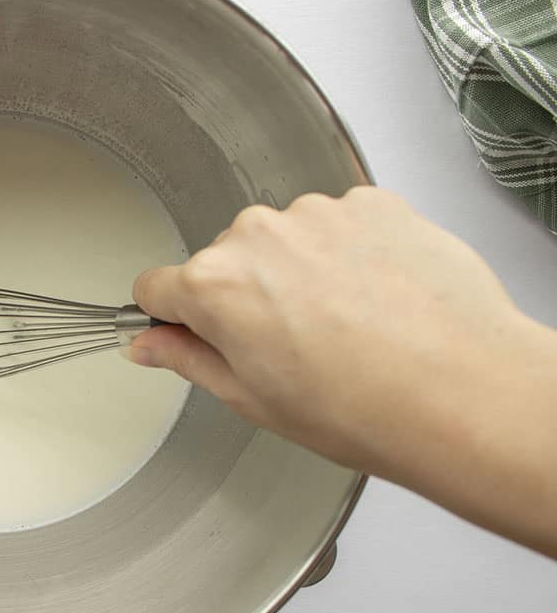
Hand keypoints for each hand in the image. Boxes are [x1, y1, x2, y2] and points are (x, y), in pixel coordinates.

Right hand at [129, 187, 556, 556]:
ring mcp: (318, 214)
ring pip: (283, 239)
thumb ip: (189, 359)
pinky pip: (339, 224)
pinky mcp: (371, 204)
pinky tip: (375, 299)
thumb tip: (150, 344)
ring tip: (344, 324)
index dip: (173, 316)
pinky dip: (349, 253)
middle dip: (245, 294)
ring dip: (299, 270)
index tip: (196, 332)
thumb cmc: (361, 408)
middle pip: (224, 260)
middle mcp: (257, 235)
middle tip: (290, 344)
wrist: (461, 391)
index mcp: (214, 286)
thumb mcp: (252, 399)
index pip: (157, 286)